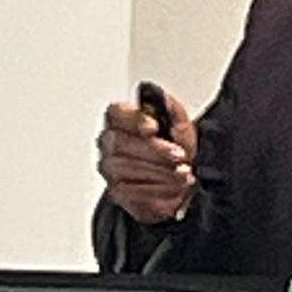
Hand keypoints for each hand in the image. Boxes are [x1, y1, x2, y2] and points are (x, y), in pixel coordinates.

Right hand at [97, 92, 197, 224]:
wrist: (177, 181)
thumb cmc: (174, 151)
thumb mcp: (180, 126)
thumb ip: (173, 110)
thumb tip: (164, 100)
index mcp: (121, 119)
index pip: (116, 113)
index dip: (132, 119)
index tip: (154, 127)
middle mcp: (108, 142)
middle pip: (120, 142)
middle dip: (153, 149)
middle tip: (178, 155)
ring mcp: (109, 168)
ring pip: (126, 167)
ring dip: (160, 171)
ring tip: (183, 172)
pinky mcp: (116, 191)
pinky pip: (132, 190)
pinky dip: (158, 188)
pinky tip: (174, 186)